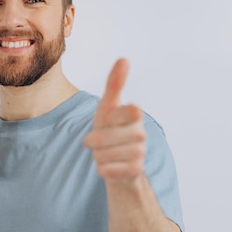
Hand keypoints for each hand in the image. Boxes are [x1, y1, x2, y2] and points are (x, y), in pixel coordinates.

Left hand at [83, 58, 145, 184]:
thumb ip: (115, 84)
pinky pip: (110, 171)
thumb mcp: (108, 107)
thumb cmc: (111, 130)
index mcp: (134, 116)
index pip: (130, 111)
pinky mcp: (135, 172)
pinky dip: (102, 169)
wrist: (117, 162)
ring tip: (100, 153)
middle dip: (96, 140)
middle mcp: (140, 134)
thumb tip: (124, 59)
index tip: (106, 121)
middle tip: (91, 141)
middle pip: (110, 137)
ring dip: (98, 155)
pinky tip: (106, 166)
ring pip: (108, 155)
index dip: (112, 117)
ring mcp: (140, 154)